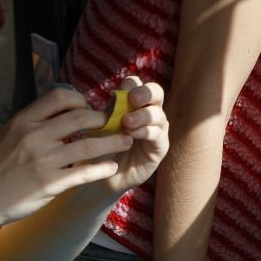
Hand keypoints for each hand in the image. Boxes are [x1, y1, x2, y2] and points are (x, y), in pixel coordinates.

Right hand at [0, 88, 138, 225]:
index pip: (60, 97)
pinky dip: (102, 169)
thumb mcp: (10, 134)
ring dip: (112, 142)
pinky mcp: (50, 184)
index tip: (89, 108)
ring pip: (88, 145)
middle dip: (103, 119)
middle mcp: (34, 137)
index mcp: (24, 121)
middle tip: (114, 124)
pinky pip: (84, 173)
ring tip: (126, 141)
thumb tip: (62, 110)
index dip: (81, 100)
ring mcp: (43, 161)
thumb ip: (35, 122)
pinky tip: (112, 168)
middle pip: (80, 118)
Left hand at [101, 76, 168, 196]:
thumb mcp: (100, 126)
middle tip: (132, 99)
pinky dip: (145, 132)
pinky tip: (131, 135)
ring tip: (126, 123)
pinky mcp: (160, 147)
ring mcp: (157, 129)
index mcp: (134, 103)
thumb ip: (106, 111)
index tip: (116, 95)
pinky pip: (157, 135)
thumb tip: (104, 98)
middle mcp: (149, 112)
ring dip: (143, 115)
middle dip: (145, 93)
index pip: (138, 84)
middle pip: (156, 92)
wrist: (104, 176)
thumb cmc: (101, 148)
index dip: (130, 85)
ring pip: (158, 114)